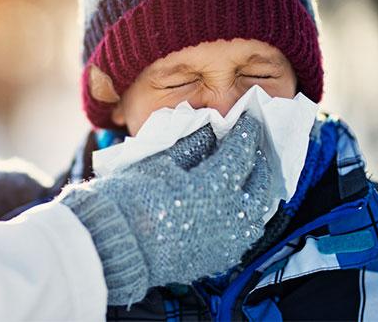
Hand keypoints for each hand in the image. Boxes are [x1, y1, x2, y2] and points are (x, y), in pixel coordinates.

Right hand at [59, 114, 270, 305]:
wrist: (117, 244)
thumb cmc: (133, 196)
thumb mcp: (162, 161)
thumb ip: (192, 144)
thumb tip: (211, 131)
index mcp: (218, 184)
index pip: (243, 150)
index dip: (247, 131)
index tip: (248, 119)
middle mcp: (233, 214)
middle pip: (260, 181)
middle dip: (257, 159)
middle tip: (250, 145)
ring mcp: (230, 240)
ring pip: (258, 210)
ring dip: (255, 189)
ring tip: (246, 176)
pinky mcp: (220, 257)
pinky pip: (244, 233)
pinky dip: (244, 214)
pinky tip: (234, 206)